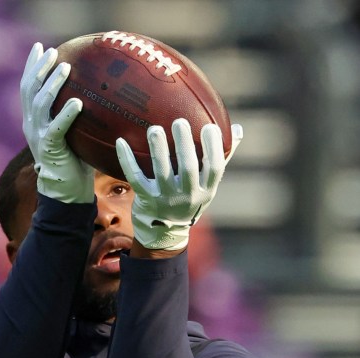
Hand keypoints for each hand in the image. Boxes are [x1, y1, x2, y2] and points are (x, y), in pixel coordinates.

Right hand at [20, 43, 93, 203]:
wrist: (66, 191)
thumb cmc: (76, 161)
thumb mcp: (75, 133)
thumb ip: (78, 115)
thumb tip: (101, 93)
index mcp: (34, 120)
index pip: (27, 87)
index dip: (31, 66)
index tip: (39, 47)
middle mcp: (31, 125)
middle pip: (28, 89)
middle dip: (39, 68)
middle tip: (52, 52)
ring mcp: (37, 136)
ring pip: (39, 104)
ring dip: (52, 85)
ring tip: (65, 69)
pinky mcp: (48, 149)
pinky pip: (56, 128)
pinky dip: (65, 114)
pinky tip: (77, 103)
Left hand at [116, 119, 242, 249]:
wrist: (164, 232)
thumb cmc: (188, 199)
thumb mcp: (208, 185)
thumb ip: (221, 157)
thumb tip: (238, 128)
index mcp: (206, 190)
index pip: (215, 168)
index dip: (213, 148)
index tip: (209, 127)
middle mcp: (187, 196)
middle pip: (188, 168)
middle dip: (184, 144)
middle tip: (179, 122)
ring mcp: (165, 199)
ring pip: (162, 171)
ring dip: (158, 149)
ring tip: (154, 129)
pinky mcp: (145, 199)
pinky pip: (134, 177)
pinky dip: (126, 159)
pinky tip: (121, 141)